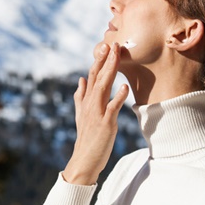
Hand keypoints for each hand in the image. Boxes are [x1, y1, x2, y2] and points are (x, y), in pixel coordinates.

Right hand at [62, 42, 128, 184]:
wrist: (84, 159)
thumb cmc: (86, 137)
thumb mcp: (81, 114)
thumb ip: (80, 96)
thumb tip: (80, 80)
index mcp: (86, 100)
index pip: (91, 76)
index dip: (99, 60)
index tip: (106, 46)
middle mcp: (90, 103)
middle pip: (97, 77)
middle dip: (105, 60)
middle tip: (113, 44)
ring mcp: (97, 113)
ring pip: (103, 88)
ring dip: (110, 71)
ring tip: (117, 57)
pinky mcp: (105, 124)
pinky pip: (112, 108)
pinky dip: (118, 97)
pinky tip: (124, 87)